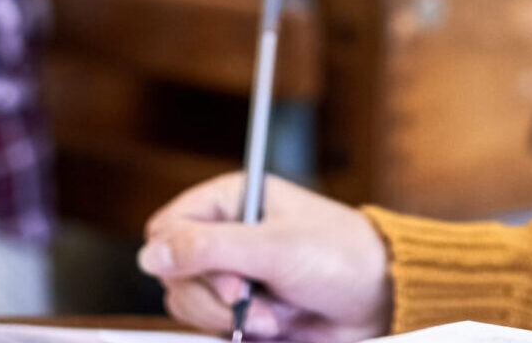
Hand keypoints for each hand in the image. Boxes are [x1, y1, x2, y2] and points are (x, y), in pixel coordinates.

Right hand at [140, 173, 390, 342]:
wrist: (382, 301)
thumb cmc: (342, 256)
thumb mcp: (275, 247)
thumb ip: (209, 249)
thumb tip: (149, 255)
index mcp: (231, 201)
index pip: (167, 229)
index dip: (182, 257)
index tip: (224, 275)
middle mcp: (226, 236)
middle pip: (173, 274)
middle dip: (212, 296)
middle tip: (248, 298)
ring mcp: (234, 277)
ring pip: (189, 305)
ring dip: (227, 319)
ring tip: (270, 316)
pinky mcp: (243, 313)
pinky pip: (213, 329)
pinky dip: (240, 334)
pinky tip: (273, 327)